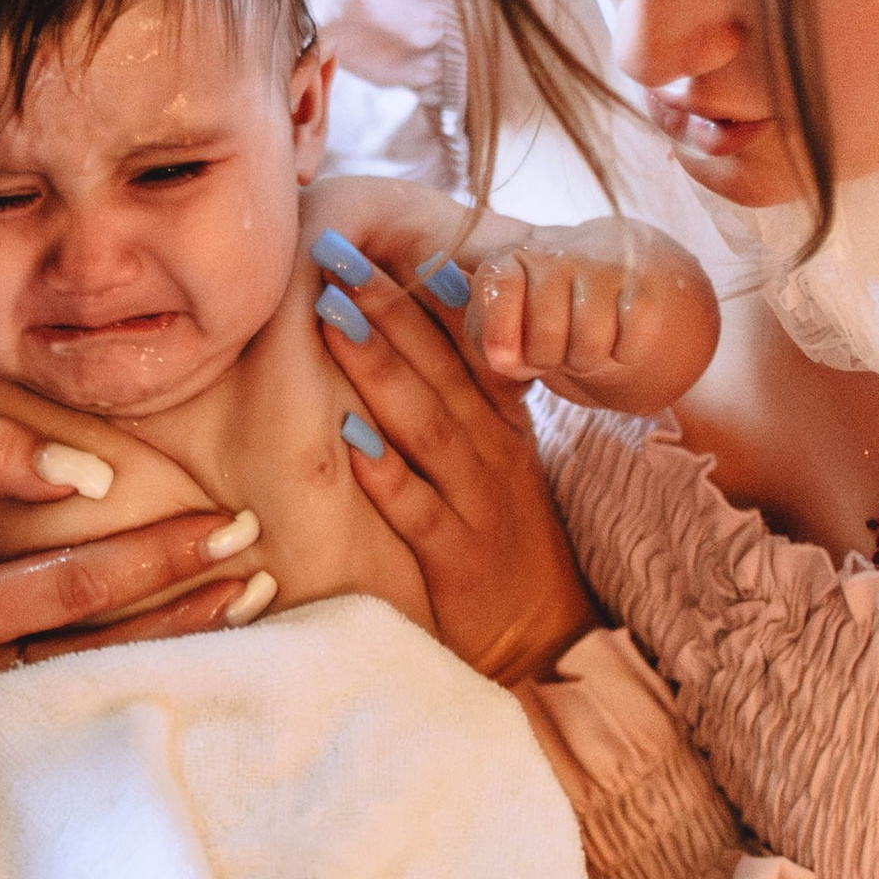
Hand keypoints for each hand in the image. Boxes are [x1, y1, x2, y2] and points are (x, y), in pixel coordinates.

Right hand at [0, 414, 265, 695]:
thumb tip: (97, 476)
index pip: (81, 586)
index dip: (162, 555)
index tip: (232, 522)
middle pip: (107, 652)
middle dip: (193, 613)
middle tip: (264, 569)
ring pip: (102, 685)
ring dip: (183, 648)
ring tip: (252, 604)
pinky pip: (84, 691)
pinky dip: (147, 664)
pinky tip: (206, 638)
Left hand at [307, 233, 593, 684]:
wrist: (545, 639)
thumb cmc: (502, 539)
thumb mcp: (494, 460)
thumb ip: (458, 399)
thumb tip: (406, 329)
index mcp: (499, 423)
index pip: (464, 345)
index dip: (421, 292)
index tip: (379, 239)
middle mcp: (492, 453)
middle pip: (437, 368)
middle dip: (387, 308)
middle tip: (339, 254)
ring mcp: (478, 503)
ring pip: (425, 425)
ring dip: (378, 368)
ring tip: (333, 317)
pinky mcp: (458, 558)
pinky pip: (417, 509)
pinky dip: (385, 473)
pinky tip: (348, 437)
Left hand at [439, 217, 717, 416]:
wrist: (621, 276)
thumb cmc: (549, 313)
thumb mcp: (507, 326)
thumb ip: (490, 344)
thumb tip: (503, 357)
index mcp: (514, 258)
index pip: (498, 283)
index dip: (498, 329)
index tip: (503, 356)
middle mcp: (558, 254)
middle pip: (546, 331)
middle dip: (547, 358)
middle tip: (553, 351)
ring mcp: (606, 267)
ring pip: (590, 341)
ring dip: (586, 360)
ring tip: (584, 348)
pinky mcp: (646, 287)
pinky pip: (631, 341)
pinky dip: (623, 354)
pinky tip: (618, 341)